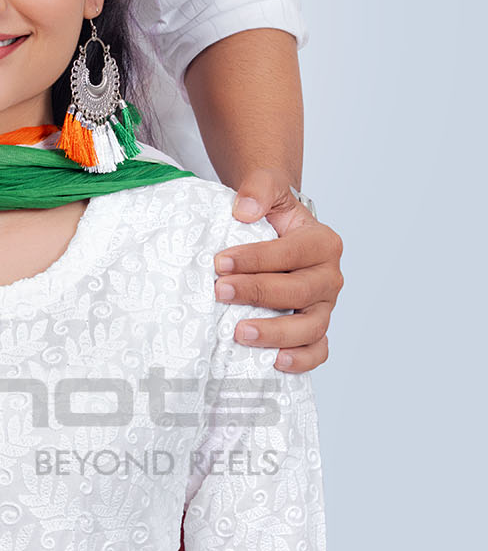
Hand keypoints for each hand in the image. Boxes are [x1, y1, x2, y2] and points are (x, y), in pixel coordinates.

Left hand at [214, 168, 343, 372]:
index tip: (220, 262)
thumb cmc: (271, 214)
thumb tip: (245, 210)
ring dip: (276, 333)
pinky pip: (318, 351)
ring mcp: (324, 307)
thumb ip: (259, 189)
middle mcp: (329, 277)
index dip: (256, 259)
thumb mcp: (266, 188)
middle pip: (300, 292)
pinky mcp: (316, 330)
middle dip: (258, 293)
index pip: (292, 253)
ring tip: (239, 333)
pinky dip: (302, 360)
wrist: (276, 231)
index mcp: (322, 243)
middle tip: (221, 292)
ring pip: (311, 328)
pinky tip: (274, 362)